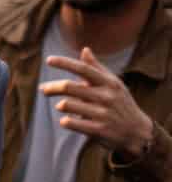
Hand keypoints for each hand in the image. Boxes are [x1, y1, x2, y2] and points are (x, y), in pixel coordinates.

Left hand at [40, 48, 155, 158]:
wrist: (138, 131)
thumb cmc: (120, 103)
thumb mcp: (114, 84)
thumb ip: (97, 68)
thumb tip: (85, 49)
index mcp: (109, 83)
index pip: (84, 69)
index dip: (65, 63)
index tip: (48, 60)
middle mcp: (107, 96)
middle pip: (69, 87)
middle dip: (52, 87)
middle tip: (44, 89)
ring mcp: (103, 114)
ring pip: (67, 105)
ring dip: (61, 105)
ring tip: (62, 106)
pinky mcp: (99, 130)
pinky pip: (71, 123)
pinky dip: (65, 121)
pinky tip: (67, 120)